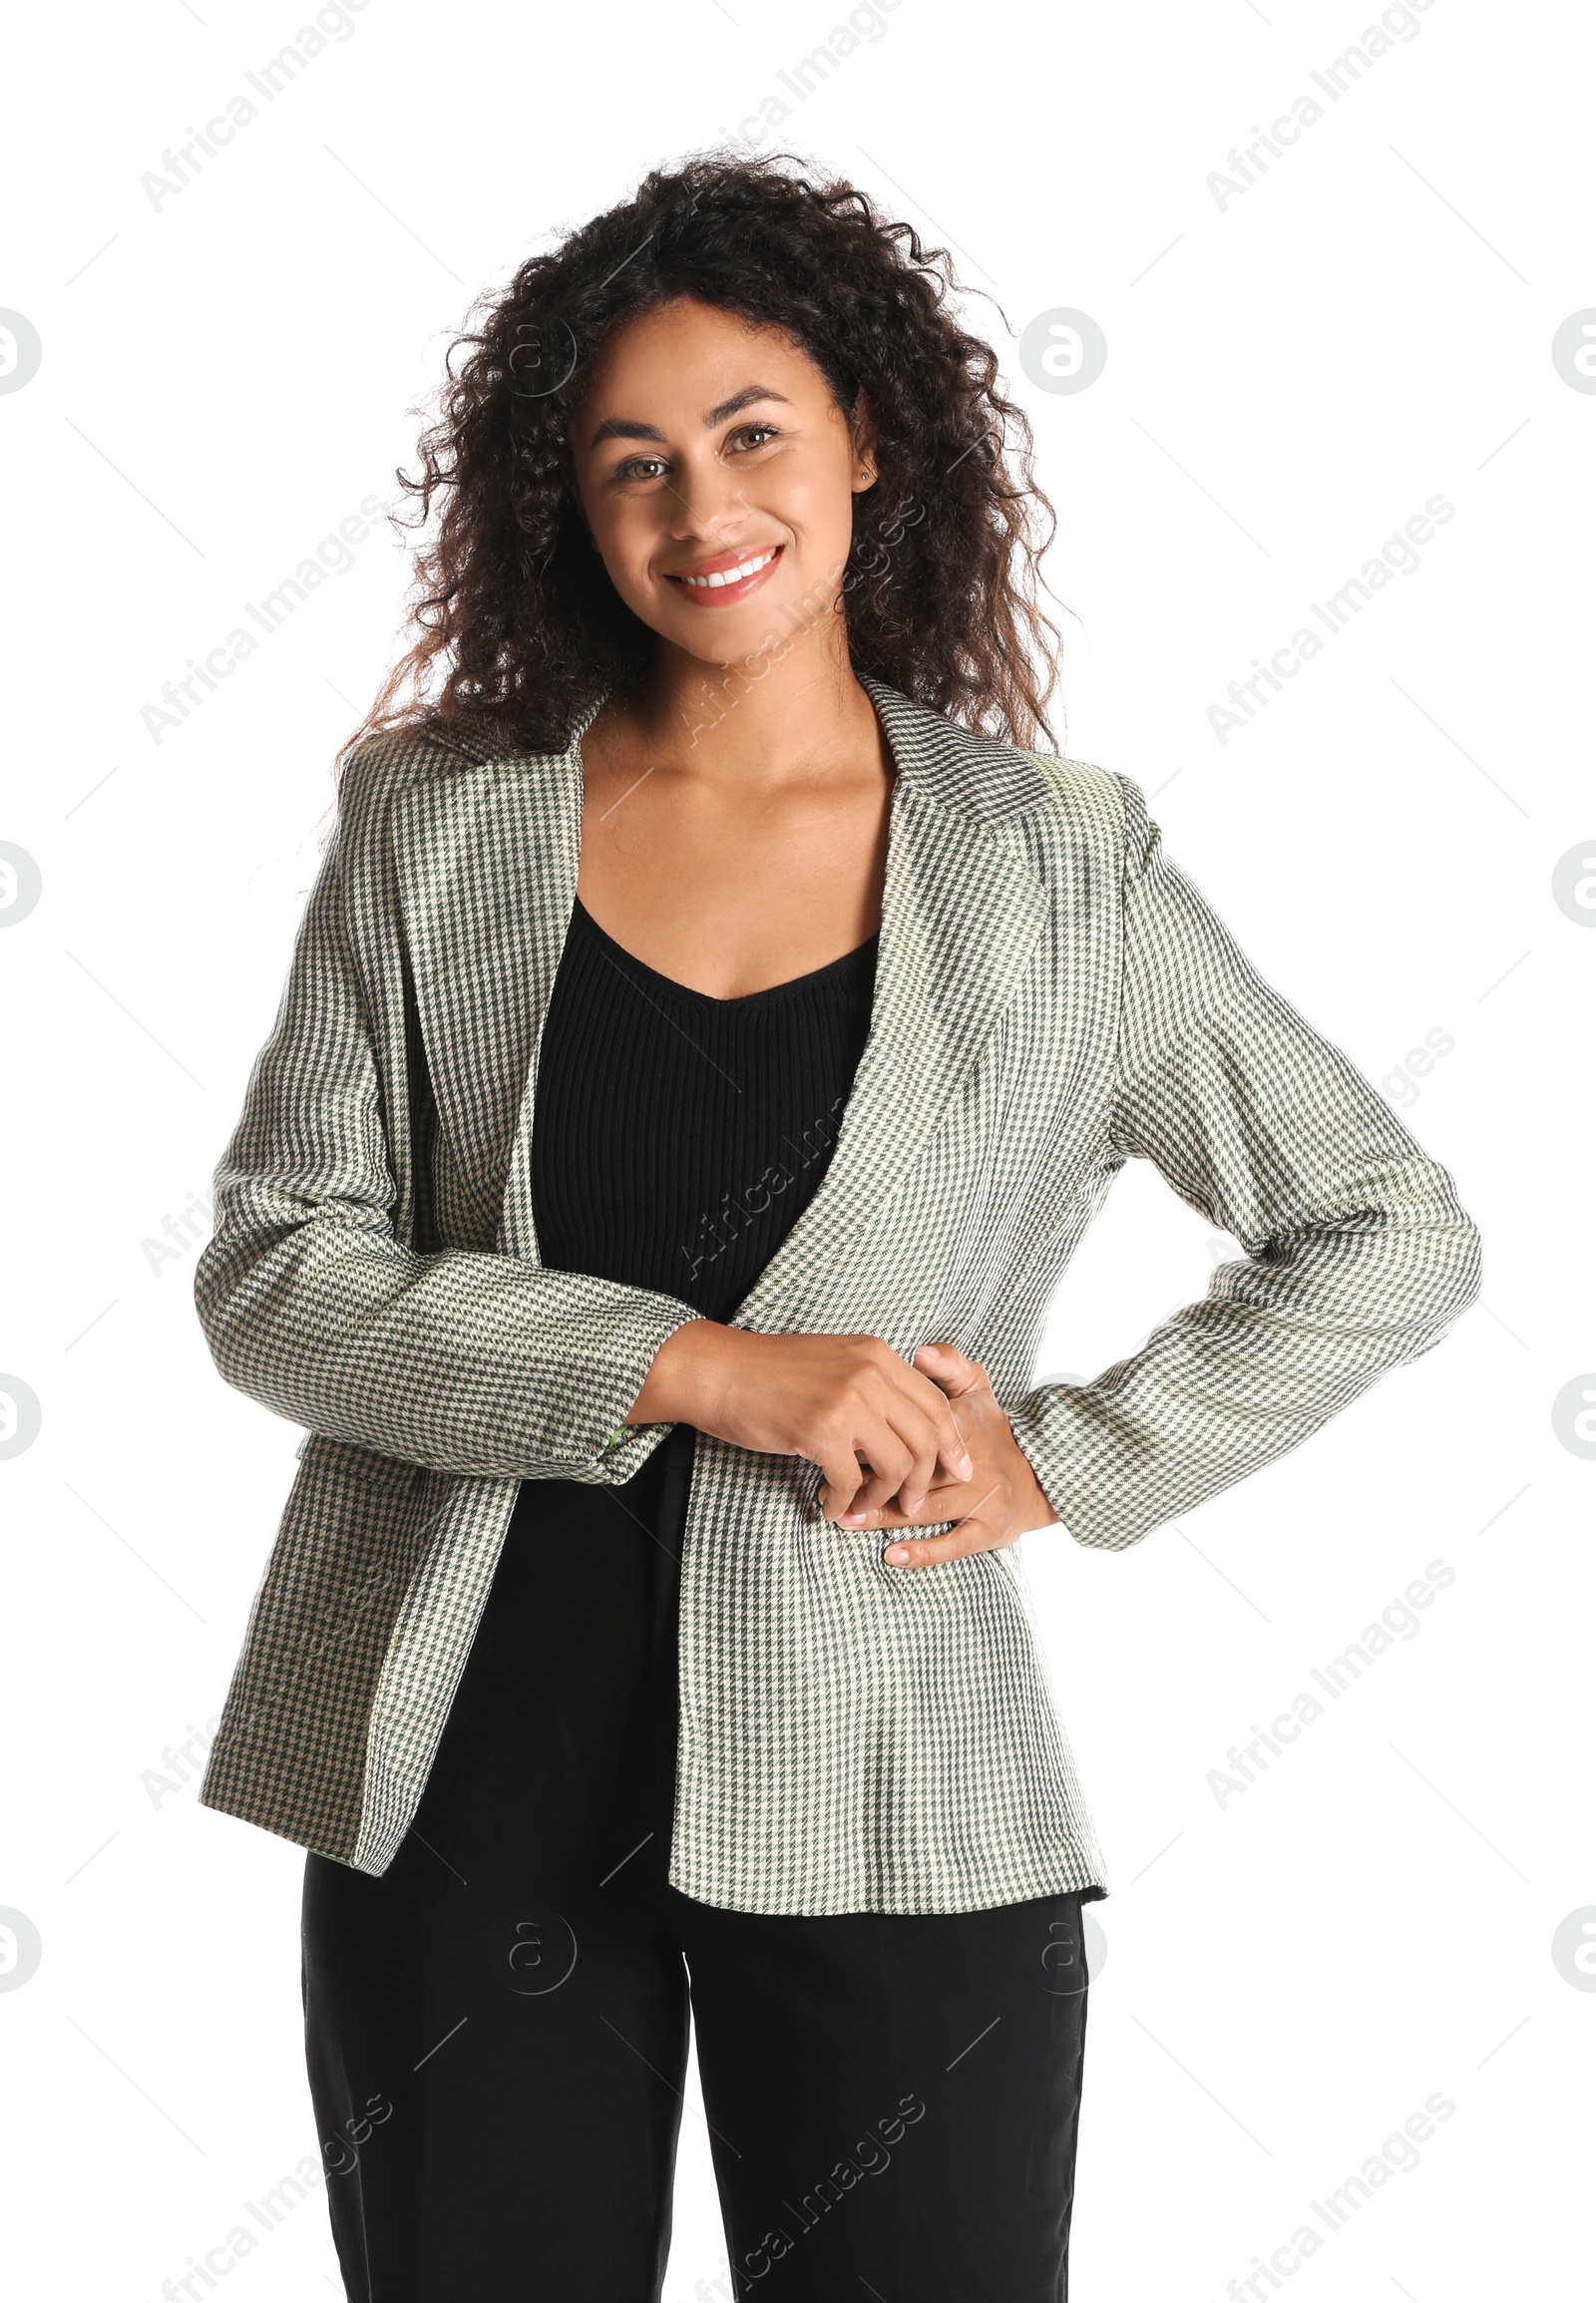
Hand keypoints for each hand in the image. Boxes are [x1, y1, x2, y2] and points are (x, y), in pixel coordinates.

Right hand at [626, 1322, 974, 1515]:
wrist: (717, 1371)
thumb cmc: (769, 1371)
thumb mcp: (834, 1361)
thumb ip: (872, 1383)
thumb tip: (902, 1427)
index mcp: (877, 1355)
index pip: (935, 1403)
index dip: (951, 1442)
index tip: (956, 1468)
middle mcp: (869, 1374)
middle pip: (925, 1438)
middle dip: (922, 1480)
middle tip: (910, 1505)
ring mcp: (846, 1402)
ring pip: (896, 1464)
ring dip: (882, 1496)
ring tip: (861, 1506)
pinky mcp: (819, 1431)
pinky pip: (850, 1481)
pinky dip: (844, 1501)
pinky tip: (828, 1504)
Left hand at [831, 1342, 1060, 1569]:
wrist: (1040, 1474)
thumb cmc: (993, 1428)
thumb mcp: (977, 1388)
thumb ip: (949, 1364)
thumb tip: (921, 1351)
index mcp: (966, 1425)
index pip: (915, 1431)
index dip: (874, 1440)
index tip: (840, 1444)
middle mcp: (974, 1464)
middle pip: (915, 1473)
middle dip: (869, 1482)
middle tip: (827, 1488)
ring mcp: (983, 1500)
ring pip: (927, 1509)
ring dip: (883, 1517)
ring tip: (845, 1518)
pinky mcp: (990, 1530)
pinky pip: (954, 1545)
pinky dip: (923, 1552)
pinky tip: (891, 1555)